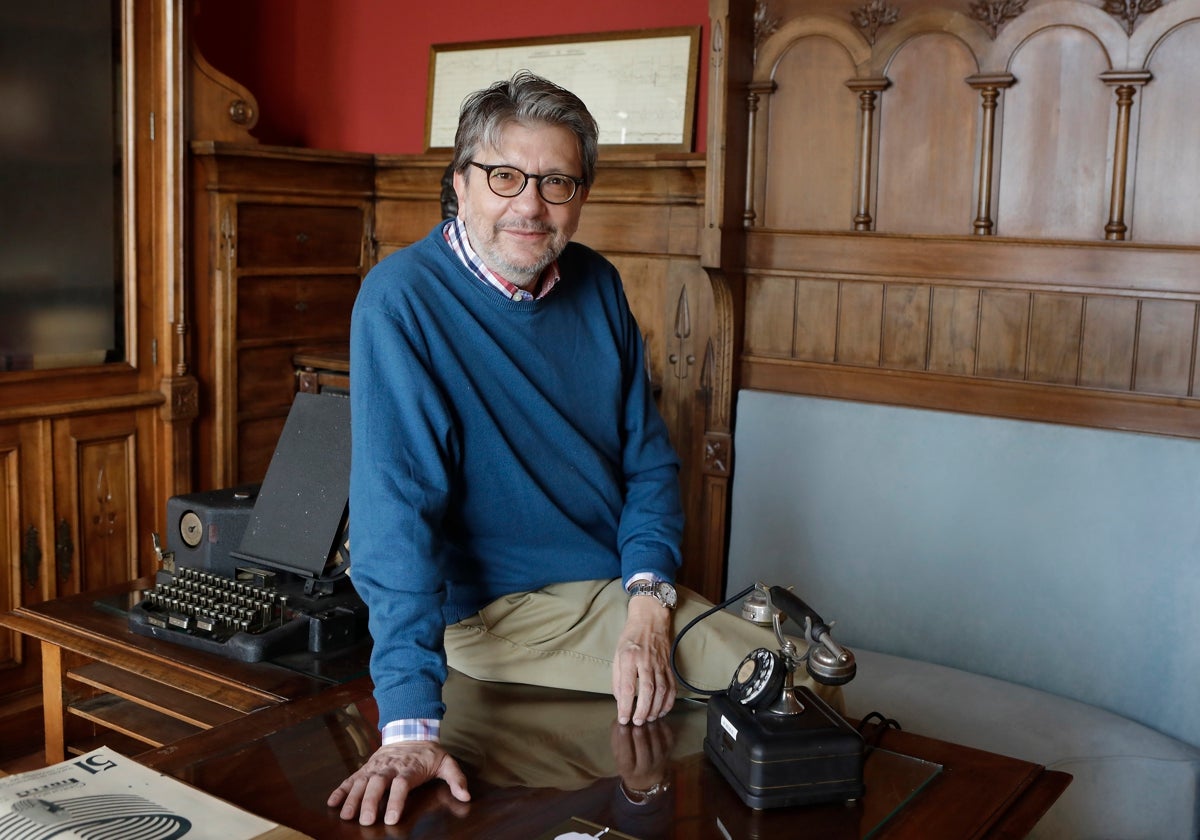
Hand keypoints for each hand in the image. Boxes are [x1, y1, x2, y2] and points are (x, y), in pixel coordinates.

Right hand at [326, 741, 469, 824]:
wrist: (410, 730)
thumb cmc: (428, 753)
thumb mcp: (446, 762)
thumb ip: (456, 779)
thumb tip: (466, 795)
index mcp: (408, 769)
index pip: (401, 785)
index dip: (396, 801)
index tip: (392, 819)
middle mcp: (389, 768)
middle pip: (377, 785)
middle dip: (370, 802)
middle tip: (365, 821)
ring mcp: (375, 767)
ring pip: (361, 782)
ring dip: (352, 798)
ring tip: (346, 815)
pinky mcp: (366, 768)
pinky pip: (351, 778)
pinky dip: (341, 789)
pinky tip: (332, 802)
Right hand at [610, 717, 674, 791]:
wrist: (647, 776)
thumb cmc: (628, 761)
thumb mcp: (618, 754)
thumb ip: (616, 738)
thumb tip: (618, 719)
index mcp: (629, 769)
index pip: (626, 755)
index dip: (624, 739)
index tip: (622, 725)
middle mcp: (645, 768)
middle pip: (644, 752)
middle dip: (639, 736)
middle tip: (636, 721)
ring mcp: (659, 761)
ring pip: (657, 745)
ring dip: (652, 729)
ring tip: (646, 717)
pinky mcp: (669, 752)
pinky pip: (669, 740)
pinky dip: (664, 728)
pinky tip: (656, 718)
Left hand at [612, 595, 675, 725]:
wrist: (650, 620)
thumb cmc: (630, 637)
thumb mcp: (617, 655)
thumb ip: (618, 679)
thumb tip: (620, 700)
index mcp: (629, 658)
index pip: (628, 687)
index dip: (626, 706)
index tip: (623, 718)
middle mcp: (646, 661)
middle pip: (647, 690)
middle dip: (642, 710)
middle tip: (637, 722)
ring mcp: (660, 664)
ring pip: (661, 690)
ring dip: (656, 708)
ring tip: (648, 718)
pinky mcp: (669, 666)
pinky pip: (672, 686)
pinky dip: (669, 701)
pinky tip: (663, 710)